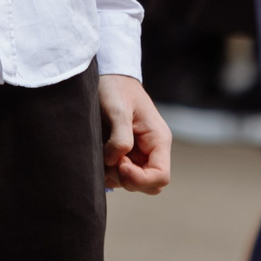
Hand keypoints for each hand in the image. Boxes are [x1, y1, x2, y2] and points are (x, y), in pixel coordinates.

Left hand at [98, 74, 171, 193]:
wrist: (108, 76)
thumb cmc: (116, 88)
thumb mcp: (118, 109)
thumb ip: (120, 138)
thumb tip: (115, 162)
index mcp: (158, 140)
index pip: (161, 176)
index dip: (140, 178)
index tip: (120, 164)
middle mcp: (151, 150)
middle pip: (148, 185)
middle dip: (127, 179)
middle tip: (109, 160)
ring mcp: (138, 154)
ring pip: (132, 183)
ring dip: (115, 175)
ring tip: (102, 154)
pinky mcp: (124, 154)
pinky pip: (119, 175)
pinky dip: (108, 171)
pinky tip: (99, 155)